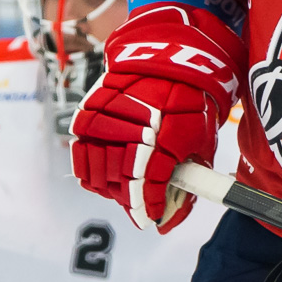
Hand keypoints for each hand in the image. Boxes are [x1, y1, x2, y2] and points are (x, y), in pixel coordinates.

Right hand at [70, 5, 244, 230]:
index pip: (149, 184)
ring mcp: (108, 118)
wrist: (167, 58)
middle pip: (121, 183)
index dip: (149, 207)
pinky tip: (107, 168)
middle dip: (131, 199)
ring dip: (113, 186)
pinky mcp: (88, 112)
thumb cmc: (190, 104)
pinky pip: (81, 155)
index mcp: (169, 133)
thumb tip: (166, 223)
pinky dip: (92, 169)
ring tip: (126, 182)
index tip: (152, 217)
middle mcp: (134, 124)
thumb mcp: (200, 143)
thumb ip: (186, 184)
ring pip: (99, 173)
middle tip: (140, 201)